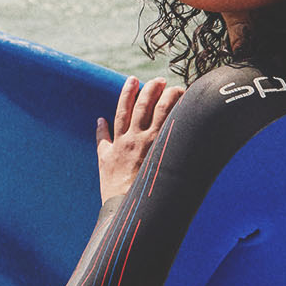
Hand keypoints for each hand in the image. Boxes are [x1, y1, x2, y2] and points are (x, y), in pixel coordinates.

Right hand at [95, 76, 184, 202]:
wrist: (125, 205)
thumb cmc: (113, 186)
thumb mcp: (103, 160)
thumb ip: (102, 138)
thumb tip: (99, 120)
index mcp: (119, 139)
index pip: (123, 109)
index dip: (127, 92)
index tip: (133, 79)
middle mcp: (134, 139)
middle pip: (143, 107)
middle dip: (151, 90)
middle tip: (159, 80)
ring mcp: (150, 145)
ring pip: (160, 113)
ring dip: (169, 98)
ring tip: (176, 89)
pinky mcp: (163, 152)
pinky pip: (173, 129)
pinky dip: (179, 116)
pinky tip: (185, 108)